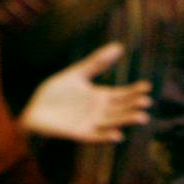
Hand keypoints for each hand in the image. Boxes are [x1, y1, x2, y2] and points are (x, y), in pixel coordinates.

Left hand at [18, 42, 152, 143]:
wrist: (36, 110)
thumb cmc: (55, 93)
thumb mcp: (77, 74)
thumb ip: (96, 62)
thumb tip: (119, 46)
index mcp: (100, 96)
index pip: (122, 94)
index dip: (134, 91)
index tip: (147, 87)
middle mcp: (99, 111)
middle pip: (121, 108)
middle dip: (134, 106)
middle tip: (146, 102)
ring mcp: (92, 123)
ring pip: (113, 122)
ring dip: (127, 120)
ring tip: (141, 117)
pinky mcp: (81, 134)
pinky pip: (97, 136)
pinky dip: (106, 136)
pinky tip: (117, 135)